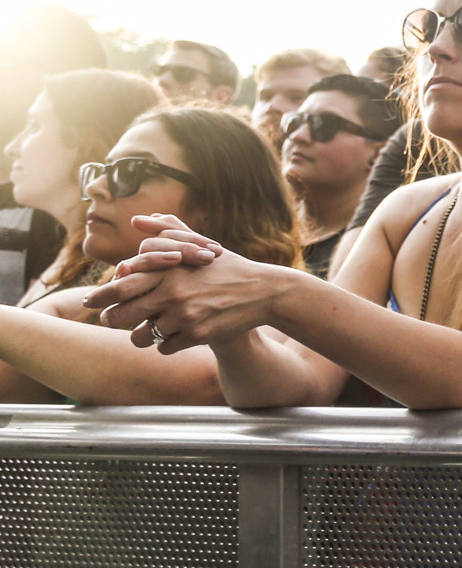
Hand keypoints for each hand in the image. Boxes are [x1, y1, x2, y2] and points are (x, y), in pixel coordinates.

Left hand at [85, 215, 281, 353]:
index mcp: (169, 269)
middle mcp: (173, 292)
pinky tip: (174, 336)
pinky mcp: (197, 335)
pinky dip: (165, 344)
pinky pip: (164, 347)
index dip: (101, 295)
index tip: (92, 301)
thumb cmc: (227, 267)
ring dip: (138, 336)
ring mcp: (184, 315)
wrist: (264, 292)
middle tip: (110, 319)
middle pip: (120, 315)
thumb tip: (137, 220)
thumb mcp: (198, 245)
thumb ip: (166, 232)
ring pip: (140, 336)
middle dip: (110, 319)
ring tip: (144, 331)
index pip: (120, 284)